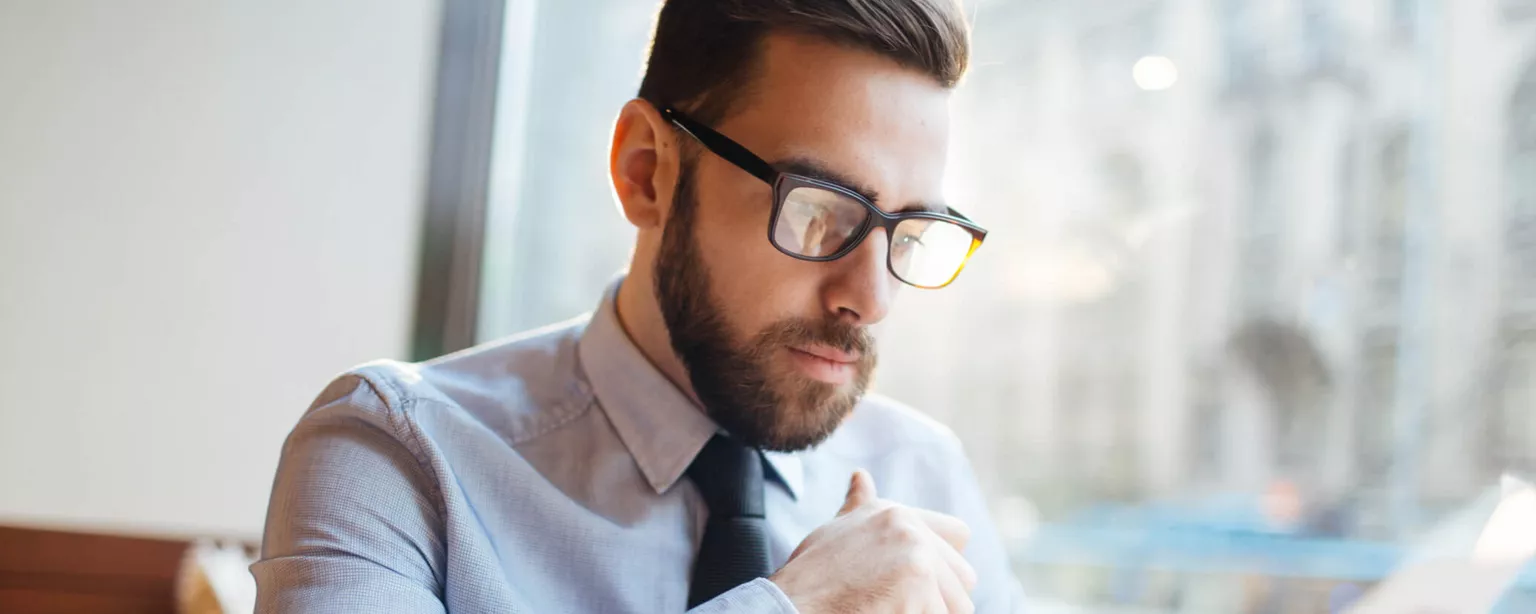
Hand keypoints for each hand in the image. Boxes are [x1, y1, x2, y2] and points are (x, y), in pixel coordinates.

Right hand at [769, 470, 975, 613]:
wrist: (788, 609)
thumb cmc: (809, 580)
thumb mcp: (837, 532)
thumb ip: (860, 506)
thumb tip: (861, 477)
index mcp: (894, 514)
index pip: (959, 535)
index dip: (946, 567)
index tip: (915, 585)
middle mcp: (908, 528)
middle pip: (964, 577)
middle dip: (943, 599)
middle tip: (898, 605)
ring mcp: (915, 556)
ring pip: (958, 605)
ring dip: (929, 613)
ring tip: (887, 610)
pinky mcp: (917, 586)